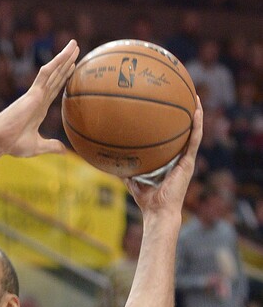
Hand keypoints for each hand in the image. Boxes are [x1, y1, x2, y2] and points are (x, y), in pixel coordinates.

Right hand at [0, 40, 79, 158]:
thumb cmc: (13, 144)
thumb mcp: (38, 146)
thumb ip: (51, 146)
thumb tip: (65, 151)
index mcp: (39, 108)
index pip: (54, 89)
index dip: (64, 78)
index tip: (73, 68)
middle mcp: (38, 98)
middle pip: (56, 76)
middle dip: (66, 63)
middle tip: (76, 50)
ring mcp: (36, 93)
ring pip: (53, 71)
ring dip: (64, 57)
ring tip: (74, 45)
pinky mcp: (33, 93)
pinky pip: (45, 74)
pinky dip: (55, 63)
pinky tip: (65, 55)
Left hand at [127, 100, 202, 216]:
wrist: (158, 212)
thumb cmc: (146, 200)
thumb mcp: (132, 179)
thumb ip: (124, 167)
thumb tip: (109, 157)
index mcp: (169, 160)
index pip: (172, 138)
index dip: (171, 123)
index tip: (167, 107)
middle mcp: (180, 158)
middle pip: (184, 131)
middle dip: (184, 113)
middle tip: (183, 94)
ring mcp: (186, 160)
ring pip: (194, 132)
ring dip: (196, 114)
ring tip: (194, 96)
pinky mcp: (189, 163)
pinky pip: (194, 140)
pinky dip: (197, 125)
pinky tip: (196, 110)